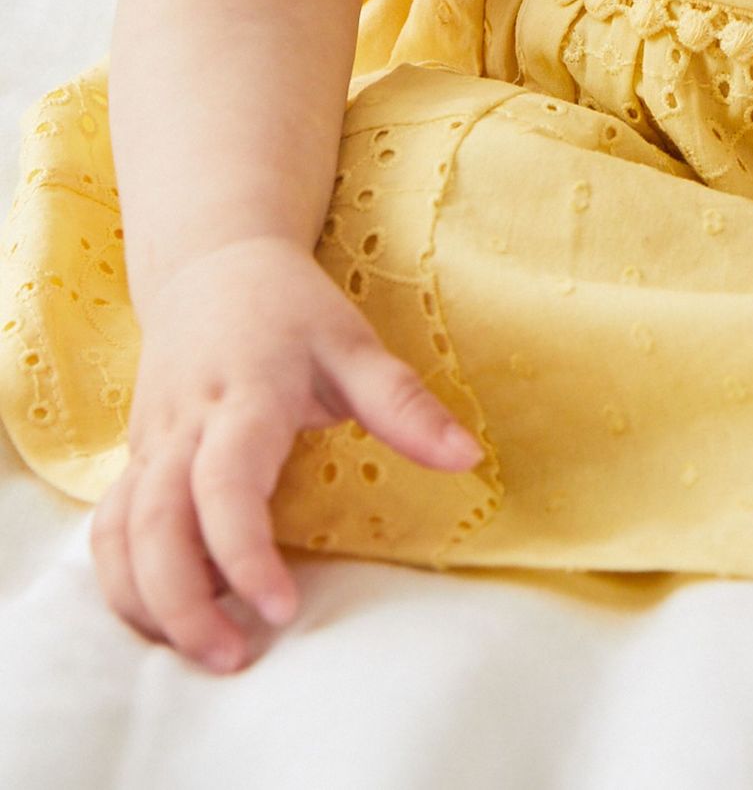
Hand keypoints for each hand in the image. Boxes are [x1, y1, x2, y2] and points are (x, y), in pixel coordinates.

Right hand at [90, 235, 482, 672]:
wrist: (212, 267)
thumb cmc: (290, 310)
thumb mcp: (354, 344)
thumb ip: (404, 405)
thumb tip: (468, 459)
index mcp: (242, 396)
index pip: (223, 484)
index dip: (242, 551)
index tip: (278, 608)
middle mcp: (183, 427)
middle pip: (153, 525)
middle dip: (183, 603)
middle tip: (234, 659)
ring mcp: (149, 446)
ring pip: (118, 535)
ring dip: (146, 603)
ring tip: (203, 653)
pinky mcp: (134, 461)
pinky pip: (109, 531)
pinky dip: (124, 583)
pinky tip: (168, 619)